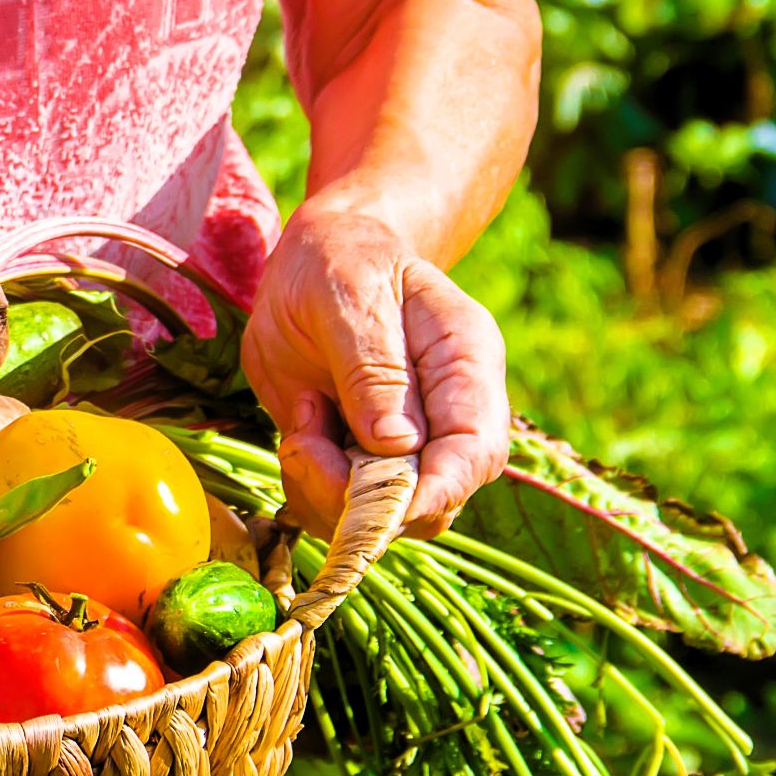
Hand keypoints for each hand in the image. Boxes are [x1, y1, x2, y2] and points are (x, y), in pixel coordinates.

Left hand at [240, 206, 510, 538]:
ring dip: (325, 493)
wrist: (315, 260)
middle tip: (306, 444)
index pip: (477, 451)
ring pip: (382, 515)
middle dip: (364, 498)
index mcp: (466, 365)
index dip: (436, 491)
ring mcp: (404, 444)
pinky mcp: (358, 458)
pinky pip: (336, 505)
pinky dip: (305, 486)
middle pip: (434, 500)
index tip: (382, 505)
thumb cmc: (342, 262)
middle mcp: (445, 415)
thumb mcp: (350, 294)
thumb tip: (396, 444)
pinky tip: (298, 430)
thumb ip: (372, 366)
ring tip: (301, 426)